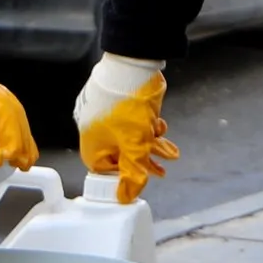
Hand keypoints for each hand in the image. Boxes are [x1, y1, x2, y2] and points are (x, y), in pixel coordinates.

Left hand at [0, 46, 39, 171]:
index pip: (3, 108)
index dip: (10, 133)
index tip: (7, 156)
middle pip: (14, 113)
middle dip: (21, 140)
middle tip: (23, 164)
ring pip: (13, 113)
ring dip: (21, 137)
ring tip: (24, 162)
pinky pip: (5, 113)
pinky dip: (12, 130)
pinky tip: (14, 149)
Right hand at [72, 53, 178, 202]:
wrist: (133, 66)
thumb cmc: (127, 107)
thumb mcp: (135, 146)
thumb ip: (133, 173)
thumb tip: (126, 196)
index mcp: (92, 143)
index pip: (103, 169)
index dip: (123, 176)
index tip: (140, 179)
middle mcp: (95, 130)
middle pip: (120, 154)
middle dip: (144, 161)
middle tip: (162, 168)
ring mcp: (106, 114)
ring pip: (129, 137)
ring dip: (151, 145)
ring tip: (171, 151)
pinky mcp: (118, 102)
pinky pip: (132, 121)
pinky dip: (147, 127)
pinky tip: (160, 127)